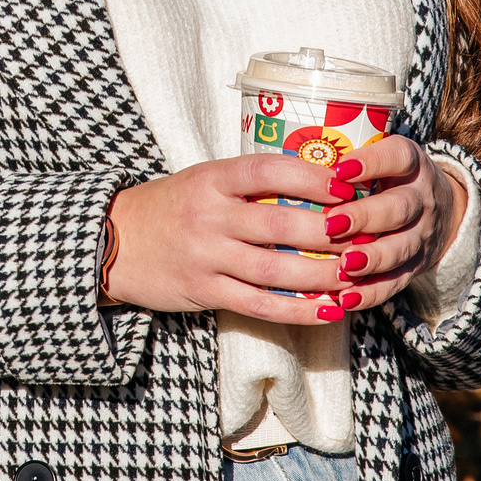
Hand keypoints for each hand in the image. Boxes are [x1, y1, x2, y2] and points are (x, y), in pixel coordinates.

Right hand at [101, 153, 360, 325]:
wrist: (114, 241)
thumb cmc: (172, 206)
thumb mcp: (204, 179)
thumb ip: (251, 182)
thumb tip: (320, 180)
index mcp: (212, 179)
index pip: (268, 171)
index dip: (312, 177)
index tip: (349, 182)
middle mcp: (209, 216)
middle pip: (281, 225)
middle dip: (331, 233)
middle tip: (367, 234)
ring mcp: (206, 256)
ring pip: (277, 270)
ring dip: (324, 276)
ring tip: (358, 275)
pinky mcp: (205, 291)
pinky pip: (260, 305)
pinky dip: (299, 310)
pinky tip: (329, 309)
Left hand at [321, 135, 467, 312]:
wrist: (440, 209)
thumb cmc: (388, 177)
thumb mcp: (378, 157)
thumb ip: (344, 160)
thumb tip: (286, 163)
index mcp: (409, 164)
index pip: (398, 157)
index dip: (371, 162)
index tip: (339, 170)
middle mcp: (420, 198)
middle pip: (399, 207)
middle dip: (365, 217)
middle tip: (331, 224)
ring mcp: (421, 235)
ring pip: (401, 247)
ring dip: (372, 258)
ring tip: (345, 264)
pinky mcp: (416, 266)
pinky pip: (396, 282)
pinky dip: (371, 292)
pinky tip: (346, 298)